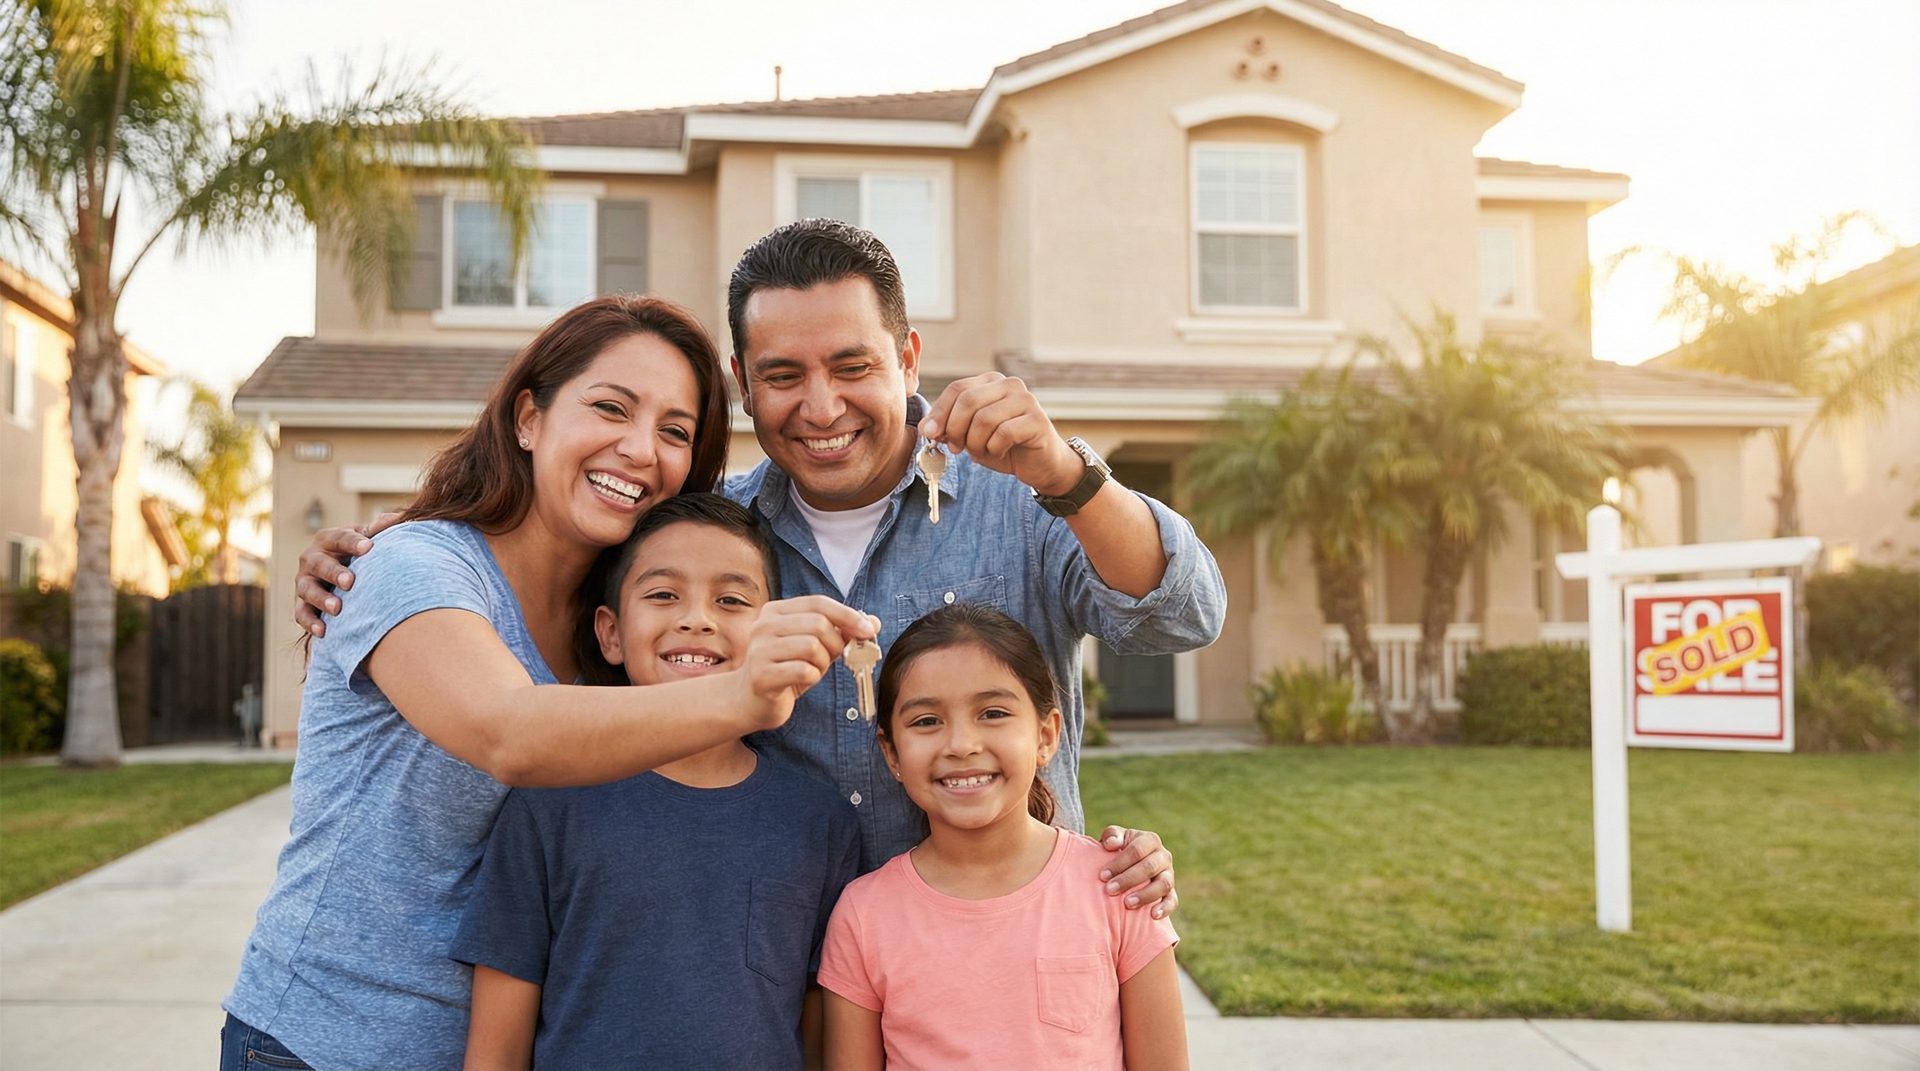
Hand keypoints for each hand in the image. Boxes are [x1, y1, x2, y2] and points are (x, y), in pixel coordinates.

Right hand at [293, 512, 402, 637]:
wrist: (341, 574)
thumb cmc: (358, 553)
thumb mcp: (366, 538)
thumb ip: (379, 529)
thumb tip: (395, 519)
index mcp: (328, 539)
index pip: (339, 538)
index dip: (352, 542)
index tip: (369, 547)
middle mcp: (311, 559)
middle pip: (319, 564)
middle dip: (333, 572)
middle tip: (350, 581)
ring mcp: (304, 582)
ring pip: (307, 590)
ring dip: (321, 599)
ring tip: (337, 608)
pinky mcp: (301, 603)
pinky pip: (301, 614)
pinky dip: (310, 622)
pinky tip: (323, 631)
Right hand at [737, 598, 876, 732]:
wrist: (750, 701)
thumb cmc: (786, 669)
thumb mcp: (815, 646)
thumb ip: (841, 631)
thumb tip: (874, 622)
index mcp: (776, 611)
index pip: (819, 603)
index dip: (848, 615)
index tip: (868, 630)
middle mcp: (764, 625)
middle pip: (818, 624)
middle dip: (836, 644)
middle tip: (833, 659)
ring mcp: (760, 650)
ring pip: (813, 647)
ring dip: (823, 663)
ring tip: (814, 670)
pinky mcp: (762, 675)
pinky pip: (804, 671)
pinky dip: (813, 677)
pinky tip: (803, 681)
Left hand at [919, 373, 1081, 496]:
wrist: (1041, 465)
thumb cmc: (1004, 447)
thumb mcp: (970, 436)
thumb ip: (949, 427)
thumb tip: (927, 428)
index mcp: (991, 382)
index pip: (956, 389)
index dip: (939, 413)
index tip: (931, 434)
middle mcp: (1009, 385)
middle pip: (968, 401)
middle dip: (955, 429)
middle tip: (956, 448)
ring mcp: (1026, 400)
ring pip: (984, 419)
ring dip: (975, 443)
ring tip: (982, 451)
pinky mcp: (1037, 420)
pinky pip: (1003, 433)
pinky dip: (995, 448)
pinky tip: (1000, 451)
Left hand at [1098, 826, 1176, 918]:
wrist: (1128, 865)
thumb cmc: (1118, 850)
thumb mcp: (1114, 838)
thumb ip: (1112, 835)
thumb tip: (1111, 844)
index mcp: (1150, 840)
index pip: (1137, 850)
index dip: (1120, 862)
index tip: (1103, 876)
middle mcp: (1163, 856)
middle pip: (1150, 867)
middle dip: (1129, 879)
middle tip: (1109, 890)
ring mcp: (1169, 874)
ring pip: (1164, 884)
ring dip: (1145, 895)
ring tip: (1127, 904)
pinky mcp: (1171, 892)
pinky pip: (1172, 900)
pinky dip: (1165, 908)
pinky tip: (1153, 915)